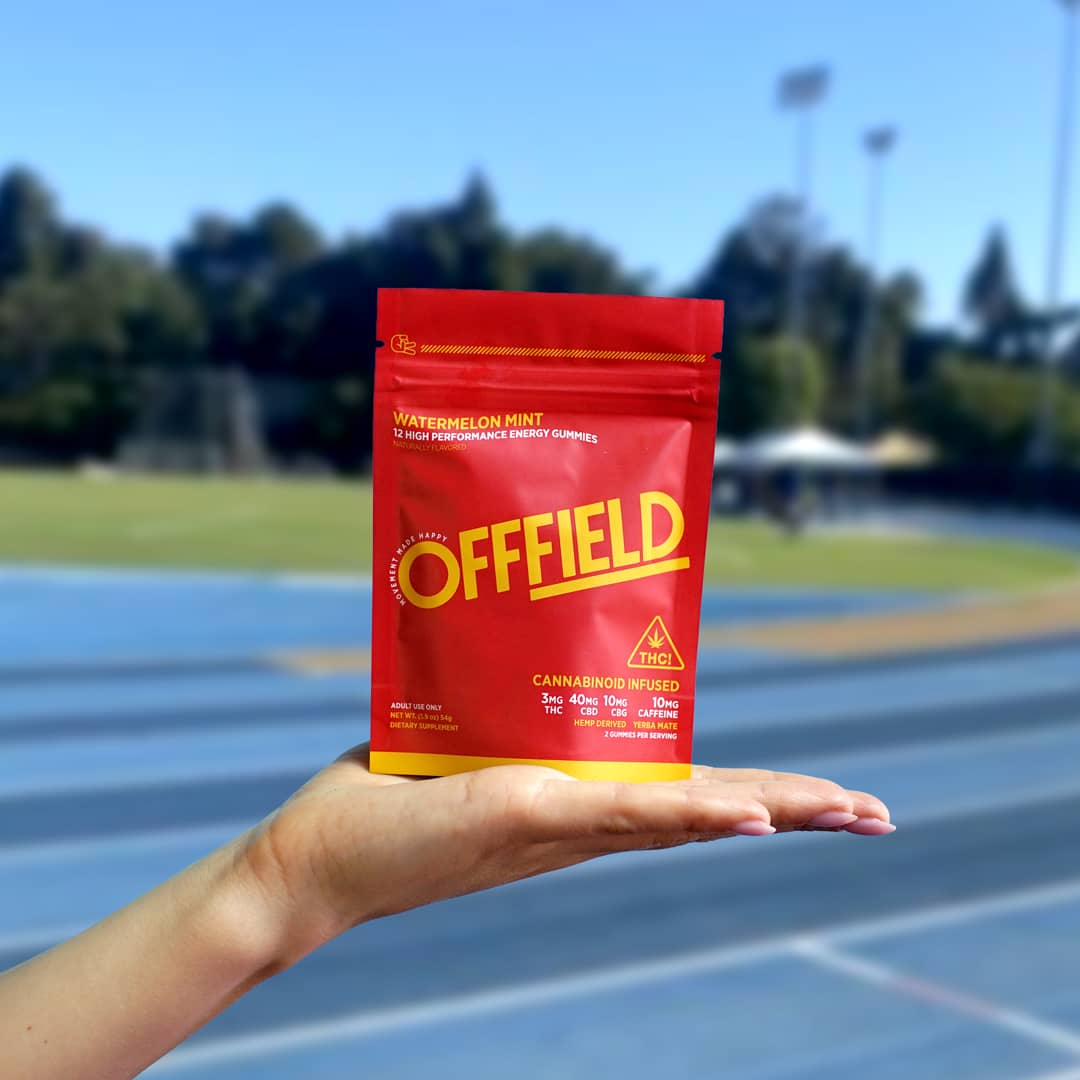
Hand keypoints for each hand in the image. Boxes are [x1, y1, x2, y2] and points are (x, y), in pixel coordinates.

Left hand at [237, 746, 892, 966]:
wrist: (316, 857)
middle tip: (873, 811)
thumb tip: (517, 628)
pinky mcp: (526, 815)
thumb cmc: (385, 797)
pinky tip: (754, 820)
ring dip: (770, 810)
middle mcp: (581, 818)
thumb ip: (501, 702)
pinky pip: (624, 813)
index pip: (680, 794)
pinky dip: (694, 818)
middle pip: (705, 810)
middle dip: (791, 807)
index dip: (750, 794)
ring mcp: (561, 822)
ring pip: (684, 815)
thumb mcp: (460, 734)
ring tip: (850, 809)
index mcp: (575, 799)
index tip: (810, 795)